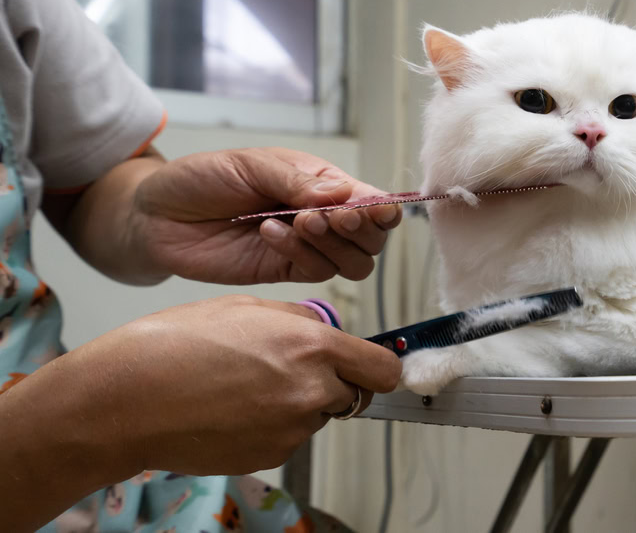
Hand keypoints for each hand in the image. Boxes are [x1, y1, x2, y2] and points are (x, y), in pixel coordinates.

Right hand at [0, 296, 400, 529]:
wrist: (126, 398)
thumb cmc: (177, 343)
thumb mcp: (247, 305)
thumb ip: (299, 320)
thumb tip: (326, 328)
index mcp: (313, 346)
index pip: (384, 369)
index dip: (379, 366)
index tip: (371, 364)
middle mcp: (311, 391)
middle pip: (356, 394)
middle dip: (336, 382)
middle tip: (292, 369)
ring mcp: (291, 429)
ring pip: (318, 415)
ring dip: (299, 403)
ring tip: (246, 386)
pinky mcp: (270, 456)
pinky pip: (288, 437)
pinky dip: (272, 425)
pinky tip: (233, 408)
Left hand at [129, 148, 402, 283]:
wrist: (156, 215)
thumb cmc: (203, 179)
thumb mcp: (252, 164)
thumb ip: (298, 180)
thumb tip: (344, 194)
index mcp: (323, 184)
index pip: (374, 201)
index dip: (383, 209)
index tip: (373, 210)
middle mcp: (323, 218)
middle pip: (373, 238)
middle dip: (358, 228)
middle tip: (326, 216)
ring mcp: (306, 249)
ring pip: (354, 262)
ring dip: (332, 244)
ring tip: (297, 222)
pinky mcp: (285, 272)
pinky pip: (316, 272)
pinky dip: (300, 253)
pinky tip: (268, 232)